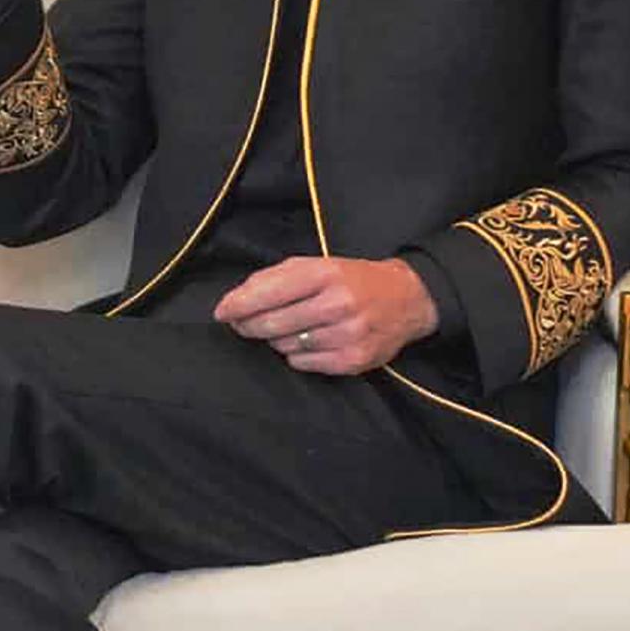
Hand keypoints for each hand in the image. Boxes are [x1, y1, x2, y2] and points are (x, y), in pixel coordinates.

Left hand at [215, 256, 438, 374]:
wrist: (408, 299)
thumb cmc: (351, 280)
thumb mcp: (316, 266)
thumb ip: (273, 279)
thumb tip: (234, 301)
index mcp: (325, 274)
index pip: (268, 292)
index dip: (237, 305)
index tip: (221, 312)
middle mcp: (338, 304)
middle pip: (271, 324)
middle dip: (248, 326)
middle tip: (243, 324)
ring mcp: (348, 334)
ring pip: (284, 346)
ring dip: (276, 339)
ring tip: (289, 328)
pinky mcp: (354, 360)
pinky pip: (303, 364)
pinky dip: (296, 355)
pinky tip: (308, 343)